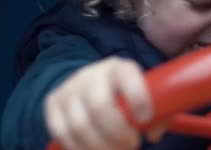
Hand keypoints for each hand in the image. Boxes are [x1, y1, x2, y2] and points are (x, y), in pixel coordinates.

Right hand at [44, 57, 162, 149]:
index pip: (127, 77)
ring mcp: (69, 88)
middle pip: (100, 107)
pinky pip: (62, 133)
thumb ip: (158, 112)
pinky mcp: (53, 103)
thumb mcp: (143, 94)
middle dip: (117, 134)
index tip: (145, 120)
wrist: (90, 83)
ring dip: (101, 147)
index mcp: (118, 68)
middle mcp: (91, 75)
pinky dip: (79, 149)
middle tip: (132, 144)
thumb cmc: (125, 94)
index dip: (138, 99)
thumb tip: (152, 133)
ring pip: (80, 126)